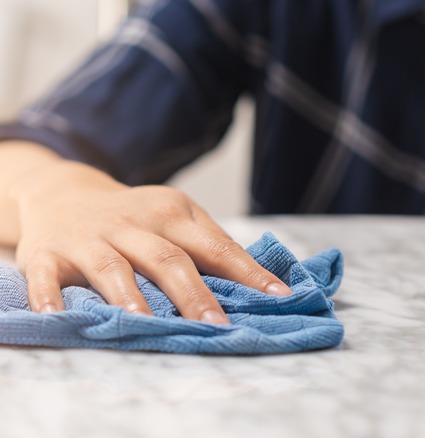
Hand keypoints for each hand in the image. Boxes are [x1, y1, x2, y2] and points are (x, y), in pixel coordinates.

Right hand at [11, 160, 291, 322]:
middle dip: (194, 294)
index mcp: (173, 214)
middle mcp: (133, 223)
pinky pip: (47, 276)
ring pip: (113, 267)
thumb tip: (259, 285)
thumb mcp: (177, 217)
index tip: (278, 297)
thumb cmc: (137, 217)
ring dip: (129, 296)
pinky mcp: (47, 253)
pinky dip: (50, 296)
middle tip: (216, 325)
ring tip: (144, 324)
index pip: (217, 247)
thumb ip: (211, 246)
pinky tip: (57, 316)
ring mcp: (90, 238)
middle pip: (168, 259)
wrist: (65, 192)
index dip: (248, 273)